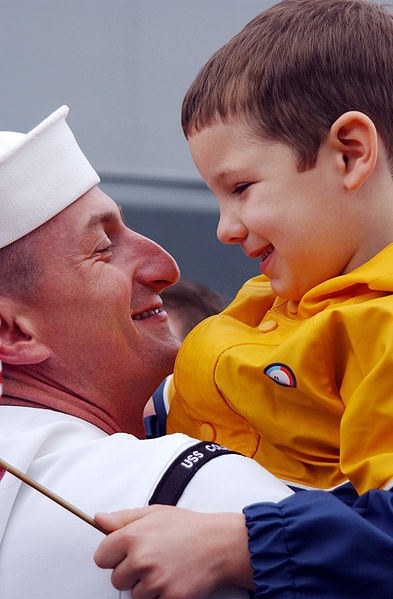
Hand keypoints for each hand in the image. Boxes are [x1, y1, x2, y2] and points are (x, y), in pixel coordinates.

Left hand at [94, 505, 253, 598]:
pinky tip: (172, 578)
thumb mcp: (154, 513)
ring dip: (146, 585)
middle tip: (152, 559)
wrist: (220, 544)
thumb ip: (122, 518)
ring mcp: (154, 580)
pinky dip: (160, 595)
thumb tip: (99, 519)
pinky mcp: (168, 598)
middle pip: (116, 579)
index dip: (113, 555)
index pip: (101, 557)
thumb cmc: (188, 527)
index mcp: (133, 536)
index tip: (126, 553)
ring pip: (134, 594)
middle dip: (131, 572)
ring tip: (164, 567)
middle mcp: (141, 559)